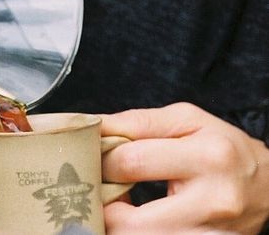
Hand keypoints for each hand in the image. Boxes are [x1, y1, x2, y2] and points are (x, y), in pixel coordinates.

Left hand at [100, 102, 268, 233]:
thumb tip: (92, 125)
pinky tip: (133, 219)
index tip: (93, 158)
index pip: (131, 163)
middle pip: (130, 222)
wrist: (268, 186)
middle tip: (98, 188)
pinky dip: (133, 232)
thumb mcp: (187, 121)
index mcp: (209, 157)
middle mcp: (214, 202)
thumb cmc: (222, 149)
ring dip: (115, 225)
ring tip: (114, 205)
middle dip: (103, 204)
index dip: (101, 161)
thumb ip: (137, 122)